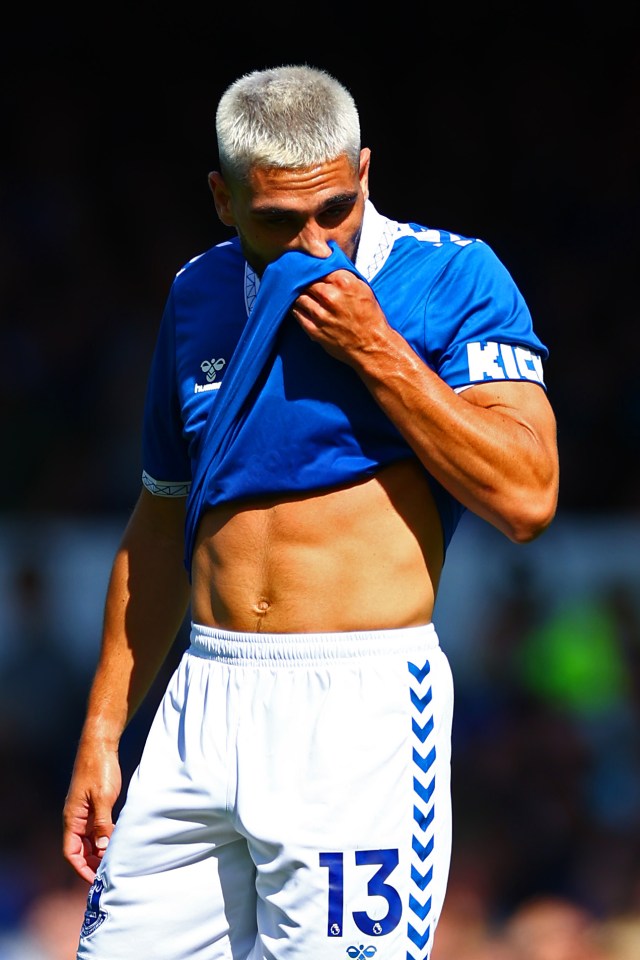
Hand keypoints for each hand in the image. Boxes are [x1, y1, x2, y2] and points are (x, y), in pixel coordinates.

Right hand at [62, 739, 121, 882]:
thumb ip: (102, 824)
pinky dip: (105, 838)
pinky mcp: (94, 805)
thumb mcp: (103, 798)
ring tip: (116, 861)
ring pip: (89, 840)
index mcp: (72, 818)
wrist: (100, 745)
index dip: (82, 868)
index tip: (96, 879)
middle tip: (111, 873)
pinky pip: (97, 828)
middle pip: (80, 850)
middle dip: (92, 863)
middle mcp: (75, 818)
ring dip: (100, 852)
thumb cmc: (99, 768)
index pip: (71, 852)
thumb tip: (103, 849)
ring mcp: (85, 812)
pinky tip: (118, 842)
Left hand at [291, 269, 388, 365]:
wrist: (371, 345)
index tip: (313, 272)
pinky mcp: (313, 329)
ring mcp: (320, 314)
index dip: (314, 270)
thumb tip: (328, 265)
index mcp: (344, 282)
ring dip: (300, 296)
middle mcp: (330, 296)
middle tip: (304, 284)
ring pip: (298, 297)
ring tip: (304, 297)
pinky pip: (297, 313)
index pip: (318, 267)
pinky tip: (301, 308)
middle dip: (305, 282)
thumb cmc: (370, 316)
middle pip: (306, 281)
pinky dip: (297, 309)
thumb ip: (344, 276)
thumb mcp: (363, 288)